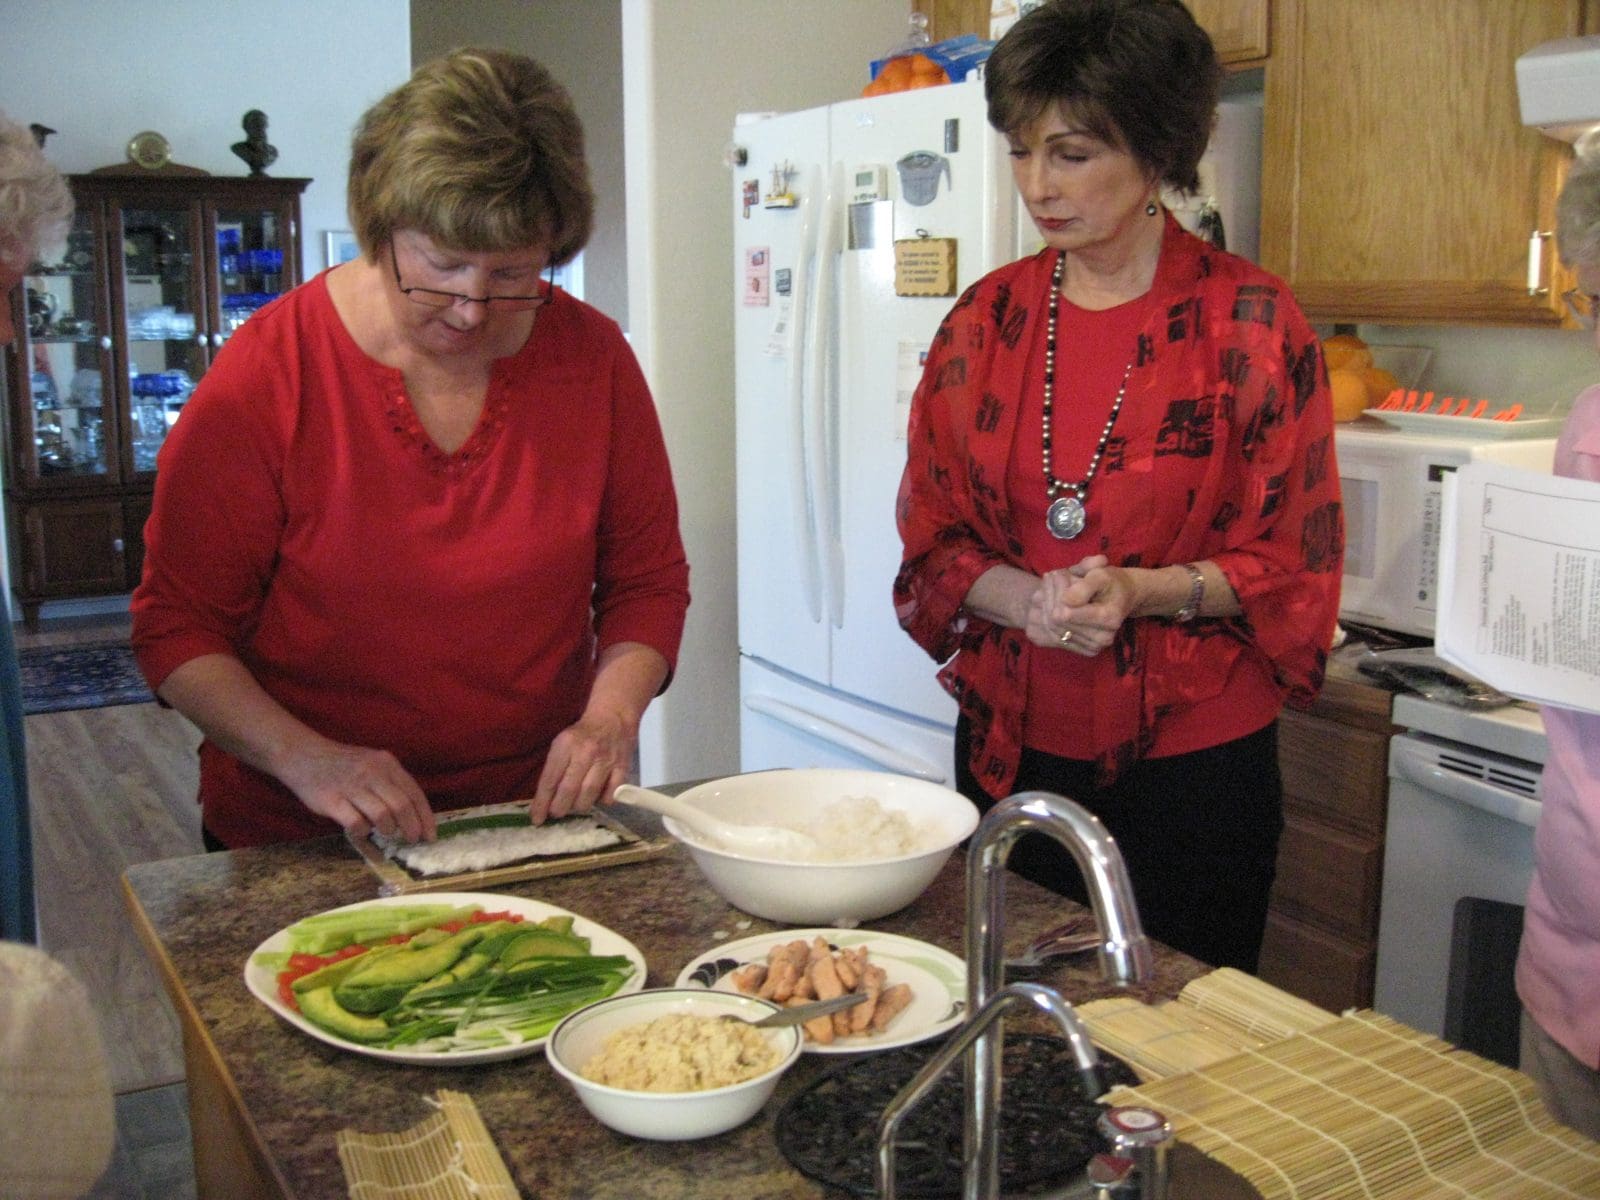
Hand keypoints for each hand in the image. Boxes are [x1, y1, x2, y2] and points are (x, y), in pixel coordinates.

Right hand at [278, 741, 435, 841]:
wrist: (304, 755)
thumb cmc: (344, 764)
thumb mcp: (373, 763)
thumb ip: (391, 784)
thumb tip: (413, 816)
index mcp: (386, 763)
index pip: (414, 793)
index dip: (425, 817)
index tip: (430, 835)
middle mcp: (372, 773)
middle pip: (402, 806)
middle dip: (412, 828)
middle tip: (412, 840)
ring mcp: (352, 786)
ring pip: (382, 816)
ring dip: (389, 830)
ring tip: (387, 834)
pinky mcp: (332, 800)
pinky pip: (356, 823)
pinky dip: (363, 832)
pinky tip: (362, 830)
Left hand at [531, 710, 635, 822]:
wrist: (613, 717)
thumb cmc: (582, 734)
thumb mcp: (561, 743)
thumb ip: (554, 769)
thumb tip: (545, 799)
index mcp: (566, 745)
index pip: (550, 780)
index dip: (542, 803)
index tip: (536, 819)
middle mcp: (585, 753)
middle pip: (569, 791)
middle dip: (559, 808)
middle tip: (556, 813)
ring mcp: (606, 761)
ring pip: (589, 796)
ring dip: (579, 807)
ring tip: (575, 805)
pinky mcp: (622, 767)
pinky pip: (610, 795)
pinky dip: (602, 801)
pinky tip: (597, 797)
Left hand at [1028, 555, 1132, 654]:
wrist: (1123, 597)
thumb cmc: (1111, 583)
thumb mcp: (1101, 575)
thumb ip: (1084, 586)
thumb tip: (1066, 600)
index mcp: (1108, 618)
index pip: (1066, 613)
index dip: (1057, 591)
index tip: (1059, 573)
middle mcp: (1102, 638)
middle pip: (1056, 620)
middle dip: (1050, 595)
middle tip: (1052, 576)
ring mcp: (1092, 648)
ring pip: (1050, 628)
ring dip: (1044, 604)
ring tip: (1050, 586)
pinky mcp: (1082, 651)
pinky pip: (1049, 637)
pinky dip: (1044, 618)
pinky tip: (1049, 602)